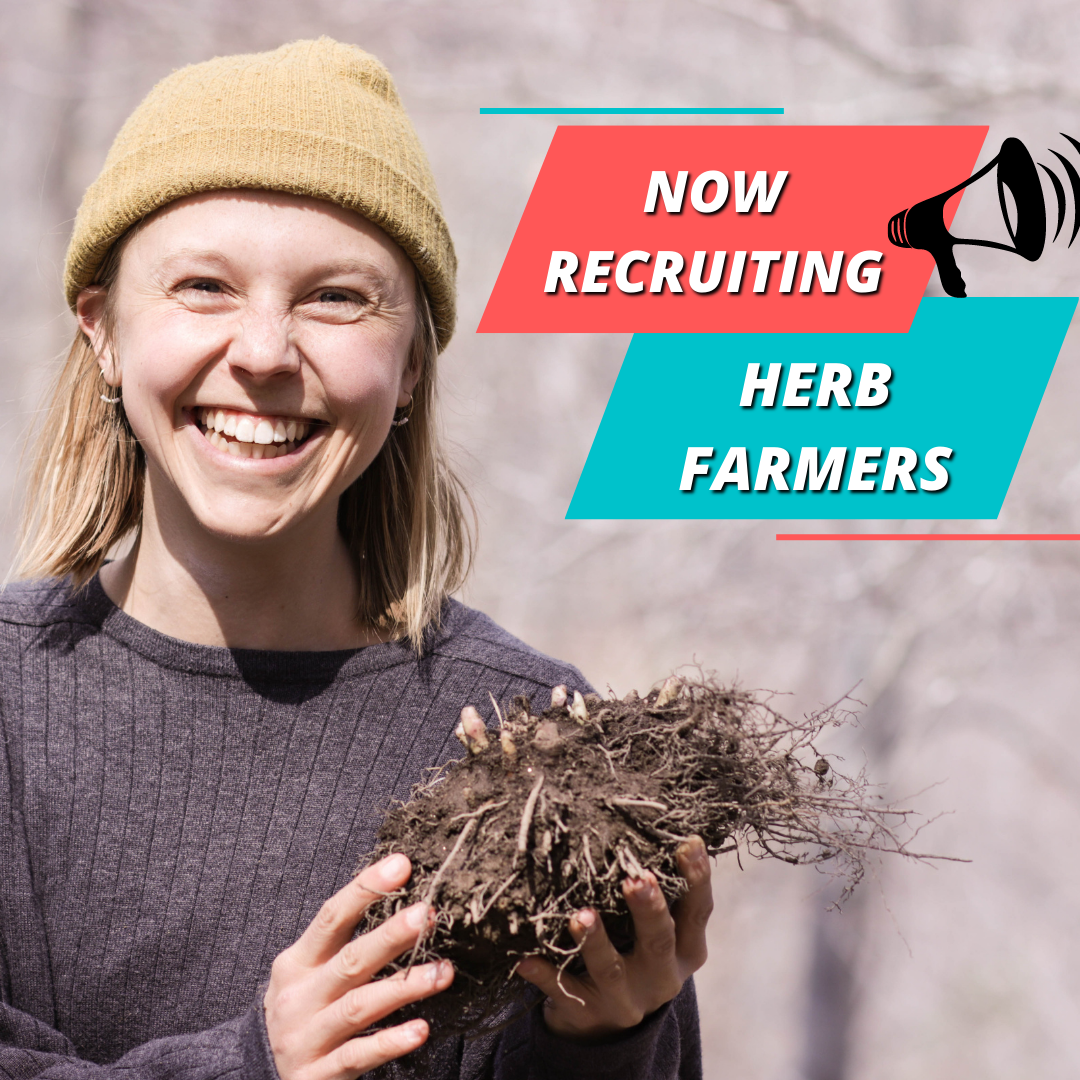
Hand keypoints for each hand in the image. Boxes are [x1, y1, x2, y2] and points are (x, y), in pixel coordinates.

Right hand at [264, 853, 453, 1078]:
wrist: (256, 1074)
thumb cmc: (303, 1008)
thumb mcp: (310, 969)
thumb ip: (346, 939)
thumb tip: (397, 888)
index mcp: (297, 963)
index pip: (332, 917)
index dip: (365, 889)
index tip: (401, 865)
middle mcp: (300, 997)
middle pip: (349, 961)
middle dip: (390, 936)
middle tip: (427, 914)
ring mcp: (307, 1038)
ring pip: (359, 1007)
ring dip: (404, 986)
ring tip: (444, 972)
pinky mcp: (317, 1076)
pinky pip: (358, 1056)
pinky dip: (390, 1042)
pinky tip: (420, 1029)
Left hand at [516, 836, 711, 1040]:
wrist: (610, 1029)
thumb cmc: (636, 953)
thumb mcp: (662, 931)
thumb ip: (663, 892)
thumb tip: (657, 824)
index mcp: (686, 950)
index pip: (698, 912)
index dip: (696, 879)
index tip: (687, 842)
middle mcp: (661, 977)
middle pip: (659, 941)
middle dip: (648, 910)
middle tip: (636, 879)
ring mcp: (625, 1000)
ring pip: (611, 970)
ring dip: (596, 942)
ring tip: (580, 915)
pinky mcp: (588, 1014)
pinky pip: (564, 993)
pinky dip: (545, 976)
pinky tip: (525, 959)